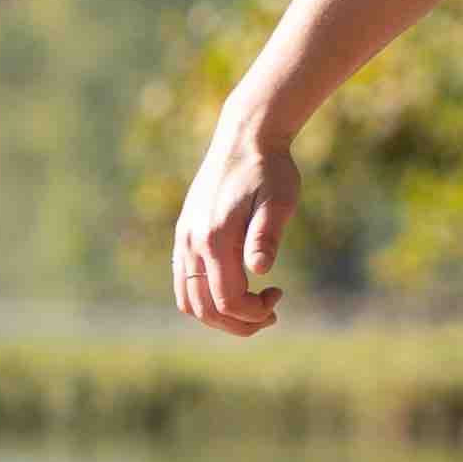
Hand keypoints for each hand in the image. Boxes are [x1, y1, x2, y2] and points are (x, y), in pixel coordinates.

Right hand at [173, 112, 299, 334]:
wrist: (244, 138)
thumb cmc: (270, 170)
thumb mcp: (279, 200)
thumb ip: (266, 235)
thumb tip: (261, 270)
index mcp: (214, 238)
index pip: (226, 300)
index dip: (253, 313)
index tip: (278, 295)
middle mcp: (191, 243)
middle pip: (204, 309)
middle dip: (238, 322)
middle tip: (271, 312)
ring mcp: (183, 240)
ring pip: (189, 299)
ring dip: (220, 314)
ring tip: (254, 304)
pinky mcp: (184, 235)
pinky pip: (184, 281)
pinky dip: (206, 297)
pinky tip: (236, 285)